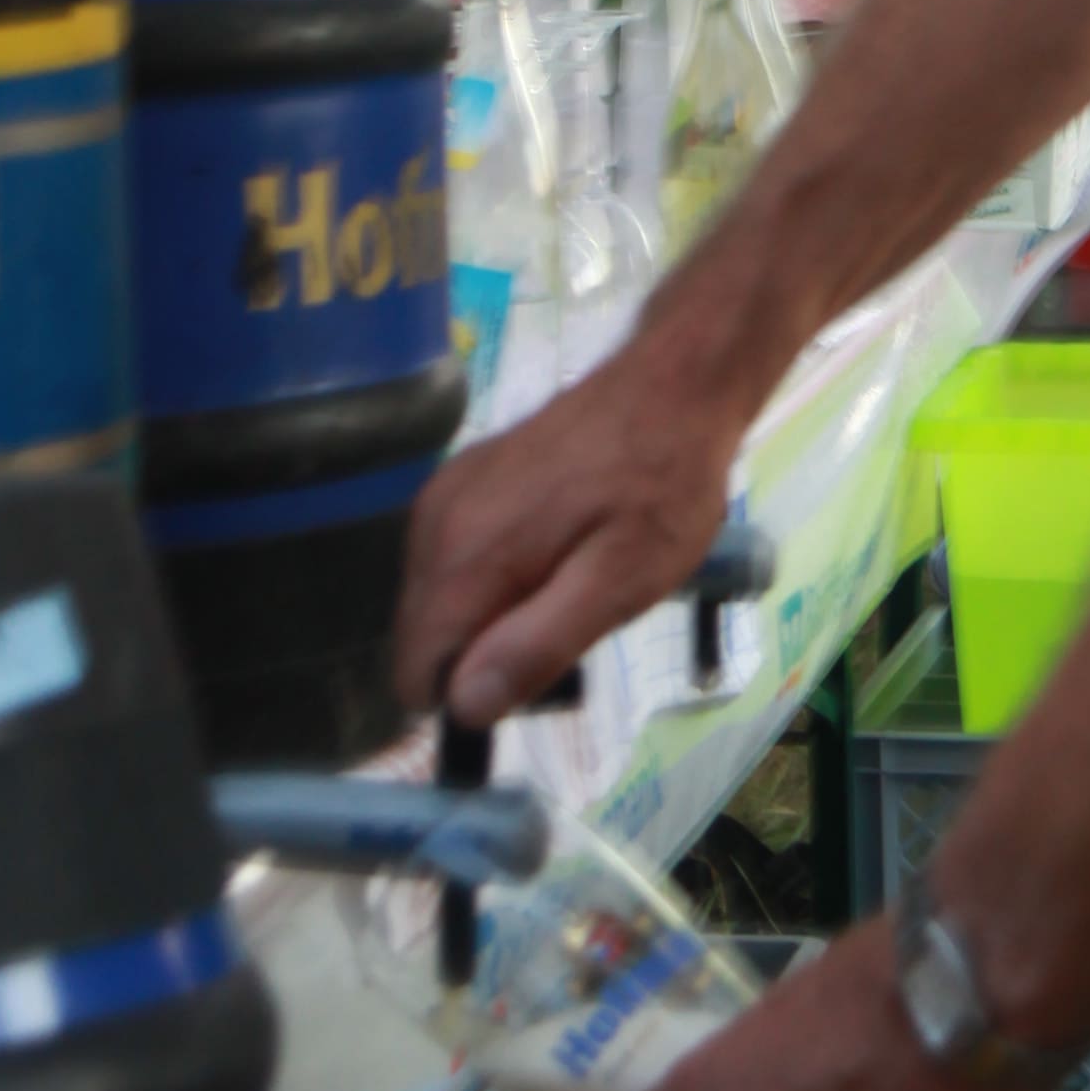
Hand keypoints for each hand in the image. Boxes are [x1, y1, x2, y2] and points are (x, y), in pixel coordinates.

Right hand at [393, 329, 740, 725]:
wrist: (674, 384)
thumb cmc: (661, 488)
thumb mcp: (620, 581)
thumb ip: (538, 644)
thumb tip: (466, 707)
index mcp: (462, 557)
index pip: (416, 676)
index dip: (471, 697)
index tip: (537, 676)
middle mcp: (432, 525)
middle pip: (424, 641)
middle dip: (484, 656)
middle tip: (570, 621)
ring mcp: (443, 495)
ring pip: (438, 603)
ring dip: (492, 616)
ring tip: (570, 583)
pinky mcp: (461, 479)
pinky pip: (453, 560)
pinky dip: (494, 576)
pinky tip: (557, 549)